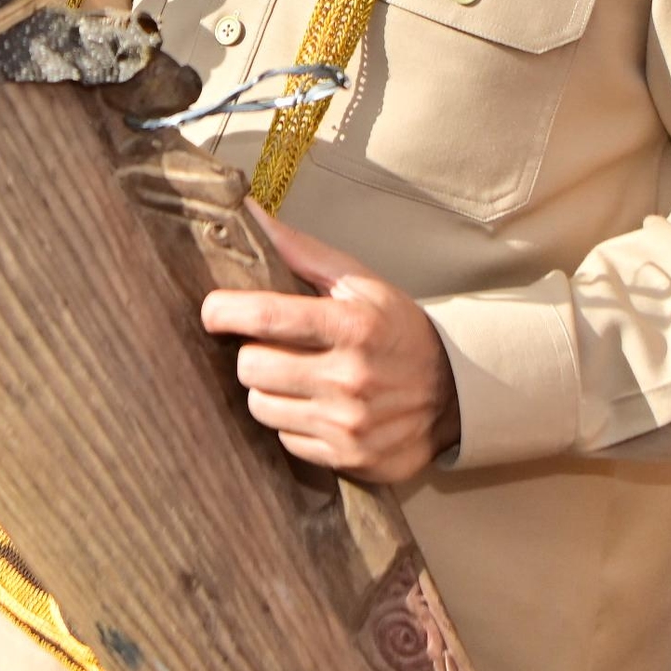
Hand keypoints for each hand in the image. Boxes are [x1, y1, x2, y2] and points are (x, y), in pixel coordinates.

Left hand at [200, 211, 458, 484]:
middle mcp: (349, 377)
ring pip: (260, 405)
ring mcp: (348, 423)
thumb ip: (300, 250)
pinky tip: (315, 406)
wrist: (456, 394)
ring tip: (293, 376)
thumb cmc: (397, 328)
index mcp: (351, 325)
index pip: (263, 317)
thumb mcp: (360, 282)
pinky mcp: (347, 458)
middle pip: (251, 366)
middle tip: (269, 346)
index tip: (214, 311)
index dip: (222, 311)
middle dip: (250, 352)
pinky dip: (290, 421)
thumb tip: (247, 213)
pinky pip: (284, 438)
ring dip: (266, 389)